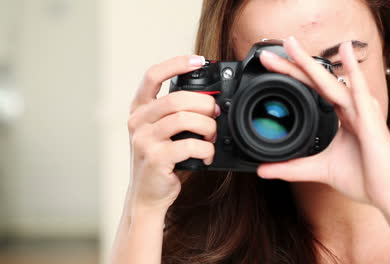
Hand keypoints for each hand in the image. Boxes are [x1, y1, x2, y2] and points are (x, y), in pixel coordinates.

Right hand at [127, 55, 218, 210]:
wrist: (146, 196)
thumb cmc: (160, 161)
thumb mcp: (160, 132)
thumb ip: (175, 114)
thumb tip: (210, 100)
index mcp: (139, 110)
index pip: (152, 76)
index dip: (176, 64)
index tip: (198, 60)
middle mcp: (138, 121)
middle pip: (177, 98)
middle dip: (204, 103)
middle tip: (216, 113)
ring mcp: (144, 140)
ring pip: (184, 118)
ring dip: (208, 125)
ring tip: (212, 135)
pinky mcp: (156, 159)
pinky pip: (190, 144)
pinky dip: (206, 148)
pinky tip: (207, 155)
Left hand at [257, 37, 389, 210]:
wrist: (388, 196)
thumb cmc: (362, 178)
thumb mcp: (318, 169)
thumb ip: (290, 168)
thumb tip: (262, 171)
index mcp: (340, 116)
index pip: (311, 91)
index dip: (291, 79)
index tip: (270, 68)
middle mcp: (350, 108)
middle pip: (316, 82)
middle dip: (292, 66)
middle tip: (270, 53)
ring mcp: (361, 111)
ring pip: (330, 82)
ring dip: (309, 63)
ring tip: (291, 45)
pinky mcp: (370, 118)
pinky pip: (359, 91)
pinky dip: (353, 70)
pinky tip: (346, 49)